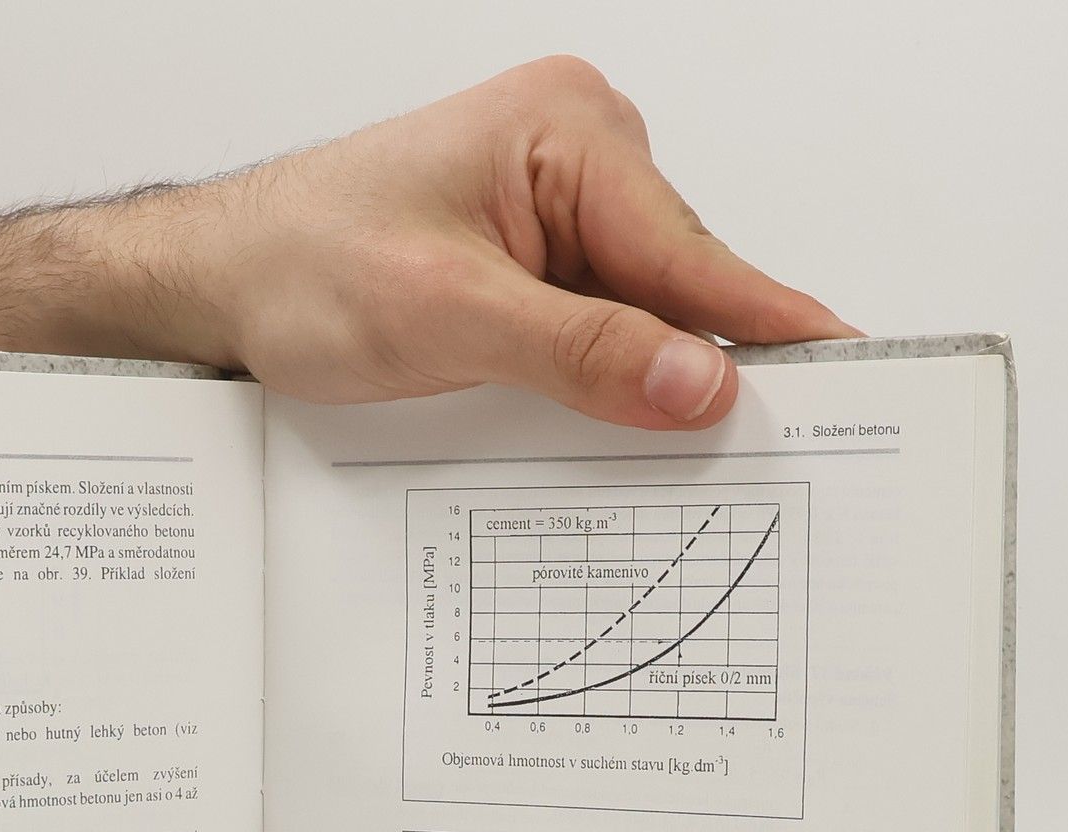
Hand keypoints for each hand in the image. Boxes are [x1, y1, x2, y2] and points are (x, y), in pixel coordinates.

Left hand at [154, 58, 856, 426]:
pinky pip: (596, 328)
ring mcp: (555, 208)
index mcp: (569, 133)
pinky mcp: (530, 259)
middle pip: (677, 287)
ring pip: (640, 317)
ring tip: (662, 454)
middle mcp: (576, 157)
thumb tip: (697, 383)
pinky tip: (600, 424)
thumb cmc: (300, 268)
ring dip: (638, 384)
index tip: (850, 372)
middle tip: (752, 460)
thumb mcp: (445, 317)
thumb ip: (578, 350)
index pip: (693, 250)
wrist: (217, 282)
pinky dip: (601, 380)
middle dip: (693, 371)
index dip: (768, 326)